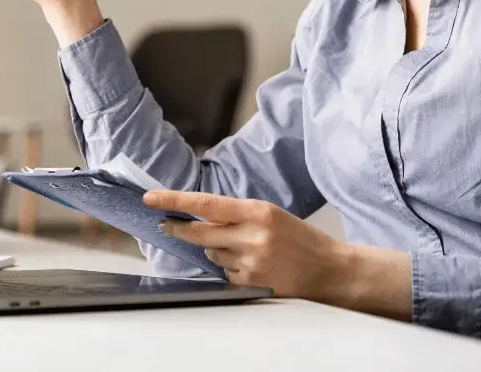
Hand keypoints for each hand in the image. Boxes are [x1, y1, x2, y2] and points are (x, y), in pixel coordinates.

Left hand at [144, 190, 351, 300]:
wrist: (329, 269)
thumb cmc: (300, 238)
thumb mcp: (270, 214)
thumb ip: (238, 214)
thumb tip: (201, 215)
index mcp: (257, 211)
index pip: (206, 203)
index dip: (174, 200)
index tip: (151, 197)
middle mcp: (251, 235)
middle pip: (199, 232)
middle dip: (178, 228)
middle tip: (166, 224)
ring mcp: (250, 262)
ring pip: (212, 253)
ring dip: (217, 250)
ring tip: (244, 249)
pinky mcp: (250, 282)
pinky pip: (225, 273)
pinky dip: (230, 268)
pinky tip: (252, 265)